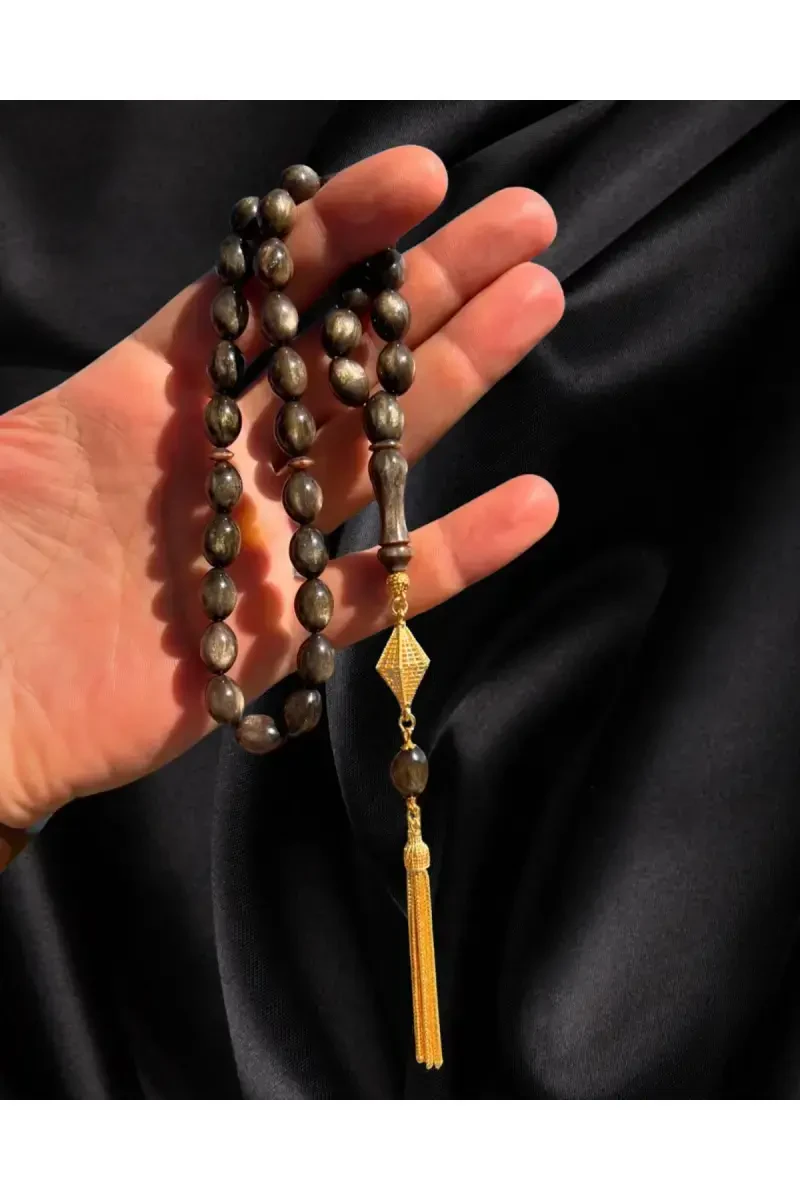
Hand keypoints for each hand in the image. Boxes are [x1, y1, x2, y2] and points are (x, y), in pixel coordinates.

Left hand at [0, 146, 562, 827]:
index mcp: (156, 394)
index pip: (264, 292)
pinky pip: (382, 589)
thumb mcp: (8, 448)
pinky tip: (531, 504)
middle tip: (524, 223)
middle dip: (434, 283)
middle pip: (345, 355)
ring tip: (536, 302)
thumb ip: (79, 374)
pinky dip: (457, 552)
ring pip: (379, 447)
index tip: (420, 180)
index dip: (340, 232)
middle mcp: (229, 455)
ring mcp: (267, 539)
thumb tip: (174, 302)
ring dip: (461, 375)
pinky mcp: (289, 631)